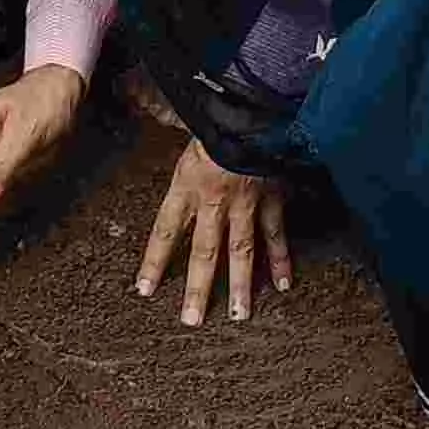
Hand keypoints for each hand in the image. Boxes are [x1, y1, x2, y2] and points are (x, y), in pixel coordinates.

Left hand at [137, 136, 290, 326]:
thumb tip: (166, 172)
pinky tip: (283, 284)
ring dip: (241, 286)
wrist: (251, 107)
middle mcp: (213, 202)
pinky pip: (275, 235)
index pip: (165, 231)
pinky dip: (281, 260)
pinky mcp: (271, 199)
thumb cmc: (213, 118)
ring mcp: (245, 204)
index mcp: (186, 186)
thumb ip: (180, 166)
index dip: (154, 263)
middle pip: (203, 253)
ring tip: (241, 315)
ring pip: (241, 252)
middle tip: (192, 321)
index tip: (144, 290)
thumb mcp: (185, 139)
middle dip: (198, 289)